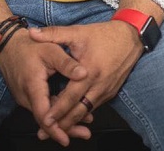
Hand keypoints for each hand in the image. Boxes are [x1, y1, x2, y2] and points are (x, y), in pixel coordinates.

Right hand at [0, 34, 91, 145]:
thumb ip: (67, 63)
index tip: (66, 138)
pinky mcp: (27, 96)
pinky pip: (42, 108)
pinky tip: (70, 114)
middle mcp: (26, 96)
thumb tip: (84, 73)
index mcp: (33, 86)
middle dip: (64, 128)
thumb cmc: (29, 46)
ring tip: (83, 127)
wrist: (8, 44)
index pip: (43, 114)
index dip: (55, 128)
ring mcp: (25, 97)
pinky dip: (56, 112)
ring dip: (62, 121)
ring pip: (44, 115)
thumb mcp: (51, 49)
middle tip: (85, 133)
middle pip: (45, 119)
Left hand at [27, 20, 143, 139]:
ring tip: (57, 130)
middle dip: (62, 124)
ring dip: (73, 121)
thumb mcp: (77, 32)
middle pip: (78, 111)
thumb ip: (53, 34)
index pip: (70, 97)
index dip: (57, 110)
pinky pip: (94, 107)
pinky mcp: (111, 92)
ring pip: (87, 111)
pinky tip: (73, 118)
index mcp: (89, 72)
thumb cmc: (103, 35)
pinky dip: (83, 113)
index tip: (44, 120)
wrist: (131, 37)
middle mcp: (99, 85)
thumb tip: (32, 33)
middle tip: (46, 131)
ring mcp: (106, 90)